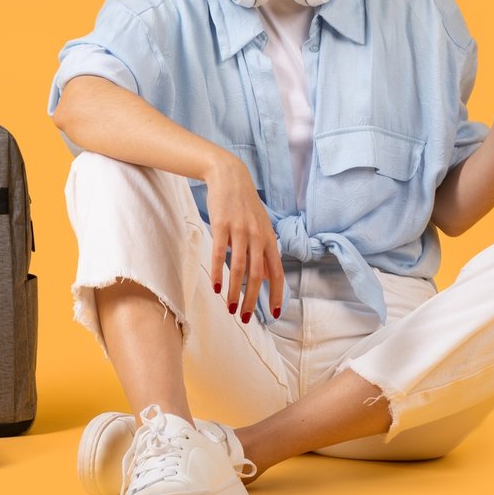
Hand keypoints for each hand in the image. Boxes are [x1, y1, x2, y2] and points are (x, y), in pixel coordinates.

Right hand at [203, 151, 284, 322]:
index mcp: (269, 239)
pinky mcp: (222, 225)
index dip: (277, 295)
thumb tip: (269, 277)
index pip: (278, 273)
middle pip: (259, 276)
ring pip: (240, 269)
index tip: (275, 314)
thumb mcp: (260, 227)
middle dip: (253, 300)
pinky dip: (218, 272)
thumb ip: (264, 251)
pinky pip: (220, 254)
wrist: (230, 176)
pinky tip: (215, 287)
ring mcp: (241, 231)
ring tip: (230, 308)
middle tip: (245, 318)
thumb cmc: (245, 205)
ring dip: (234, 292)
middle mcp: (258, 237)